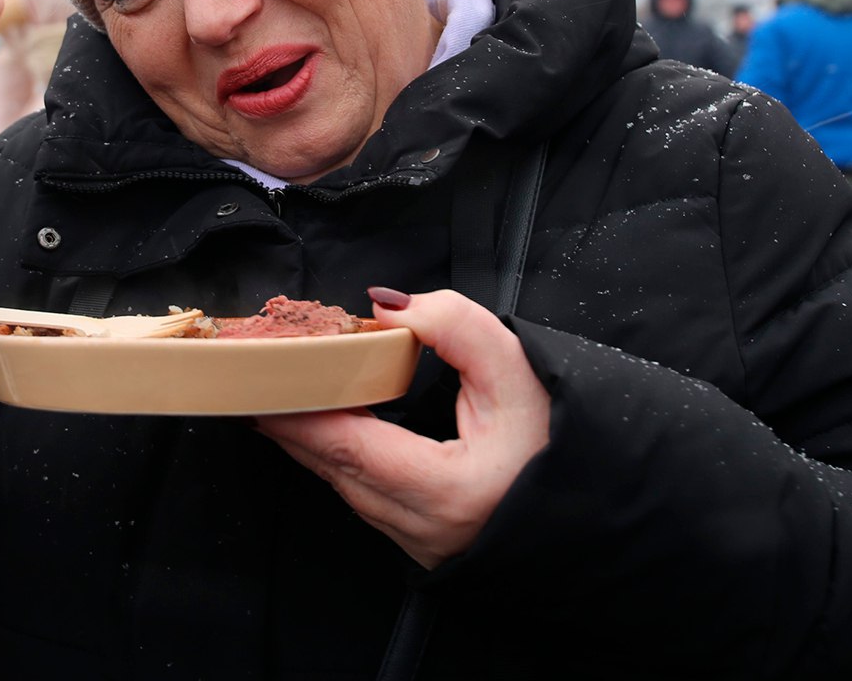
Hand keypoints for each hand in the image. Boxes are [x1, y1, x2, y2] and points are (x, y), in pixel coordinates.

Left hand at [255, 290, 549, 569]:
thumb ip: (454, 326)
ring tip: (279, 395)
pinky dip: (337, 458)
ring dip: (309, 440)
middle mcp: (424, 529)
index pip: (348, 447)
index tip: (261, 382)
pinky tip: (321, 429)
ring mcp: (420, 543)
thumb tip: (384, 307)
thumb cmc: (562, 441)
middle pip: (334, 468)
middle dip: (290, 422)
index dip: (299, 413)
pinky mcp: (421, 541)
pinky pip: (363, 496)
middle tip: (253, 381)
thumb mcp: (518, 370)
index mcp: (446, 493)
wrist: (598, 503)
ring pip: (344, 486)